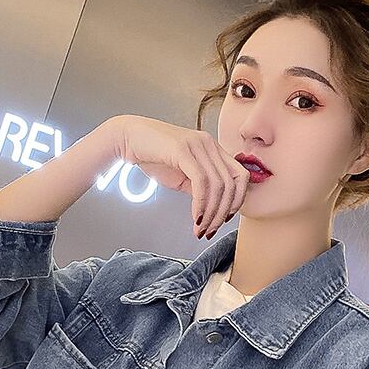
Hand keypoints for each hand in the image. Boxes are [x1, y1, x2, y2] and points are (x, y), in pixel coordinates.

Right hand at [111, 114, 249, 239]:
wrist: (128, 138)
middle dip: (222, 213)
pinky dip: (201, 204)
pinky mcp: (183, 149)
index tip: (224, 219)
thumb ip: (200, 187)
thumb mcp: (183, 175)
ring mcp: (197, 145)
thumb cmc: (153, 156)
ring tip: (200, 228)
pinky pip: (201, 182)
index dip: (237, 201)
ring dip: (211, 213)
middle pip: (231, 184)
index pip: (240, 176)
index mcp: (213, 148)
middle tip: (209, 230)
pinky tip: (195, 217)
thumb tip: (213, 207)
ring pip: (218, 185)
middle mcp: (209, 144)